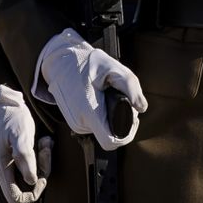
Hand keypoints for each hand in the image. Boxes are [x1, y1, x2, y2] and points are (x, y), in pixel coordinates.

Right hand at [0, 84, 52, 202]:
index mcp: (0, 168)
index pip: (16, 198)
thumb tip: (32, 180)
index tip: (43, 177)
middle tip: (46, 149)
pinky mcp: (6, 158)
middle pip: (24, 185)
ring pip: (25, 174)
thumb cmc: (10, 117)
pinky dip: (34, 156)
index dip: (33, 193)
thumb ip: (24, 157)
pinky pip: (23, 165)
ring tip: (44, 141)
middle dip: (40, 171)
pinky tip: (40, 141)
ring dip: (39, 161)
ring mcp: (1, 165)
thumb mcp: (20, 134)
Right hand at [34, 28, 146, 150]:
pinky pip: (95, 126)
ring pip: (103, 131)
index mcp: (88, 111)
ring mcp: (76, 124)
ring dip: (112, 119)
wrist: (61, 61)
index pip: (111, 141)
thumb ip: (130, 87)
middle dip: (122, 123)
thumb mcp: (113, 67)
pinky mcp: (75, 122)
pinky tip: (103, 102)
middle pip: (110, 136)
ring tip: (111, 98)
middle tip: (124, 101)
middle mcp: (80, 122)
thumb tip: (142, 107)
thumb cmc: (86, 62)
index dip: (126, 134)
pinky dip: (103, 117)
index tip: (132, 119)